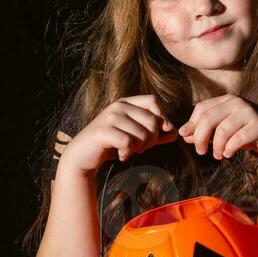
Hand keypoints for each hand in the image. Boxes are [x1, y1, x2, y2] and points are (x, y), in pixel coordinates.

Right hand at [58, 94, 177, 173]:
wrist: (83, 154)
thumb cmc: (111, 144)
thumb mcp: (135, 137)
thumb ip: (155, 134)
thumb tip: (175, 133)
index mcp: (127, 102)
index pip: (153, 101)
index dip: (161, 117)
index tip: (158, 133)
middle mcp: (119, 106)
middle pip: (152, 121)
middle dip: (151, 140)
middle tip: (139, 149)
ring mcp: (110, 117)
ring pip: (142, 134)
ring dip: (138, 149)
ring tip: (128, 151)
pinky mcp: (103, 131)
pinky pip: (128, 142)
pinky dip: (128, 153)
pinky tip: (121, 155)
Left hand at [178, 95, 257, 160]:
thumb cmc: (244, 133)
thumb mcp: (221, 130)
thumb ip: (203, 130)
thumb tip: (183, 134)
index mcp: (226, 100)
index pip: (201, 109)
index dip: (192, 125)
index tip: (189, 139)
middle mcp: (237, 103)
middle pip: (208, 119)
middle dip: (200, 138)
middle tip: (200, 152)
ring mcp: (249, 113)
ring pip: (222, 131)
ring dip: (216, 147)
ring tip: (217, 155)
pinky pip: (237, 139)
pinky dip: (229, 149)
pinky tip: (228, 154)